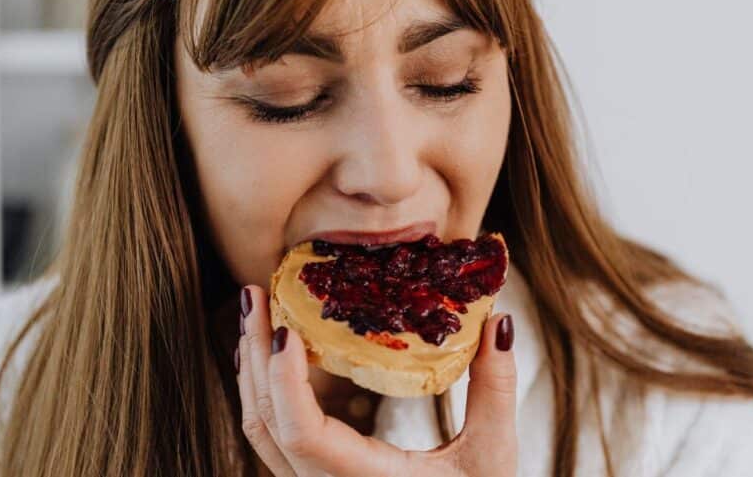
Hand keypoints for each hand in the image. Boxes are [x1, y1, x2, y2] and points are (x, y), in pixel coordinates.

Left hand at [235, 285, 517, 476]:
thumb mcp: (491, 457)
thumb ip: (494, 389)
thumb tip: (499, 322)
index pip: (300, 432)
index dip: (283, 379)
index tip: (285, 329)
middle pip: (265, 422)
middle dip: (253, 354)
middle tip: (255, 295)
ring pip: (261, 429)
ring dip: (253, 369)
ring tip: (257, 312)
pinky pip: (274, 435)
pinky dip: (267, 391)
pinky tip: (274, 354)